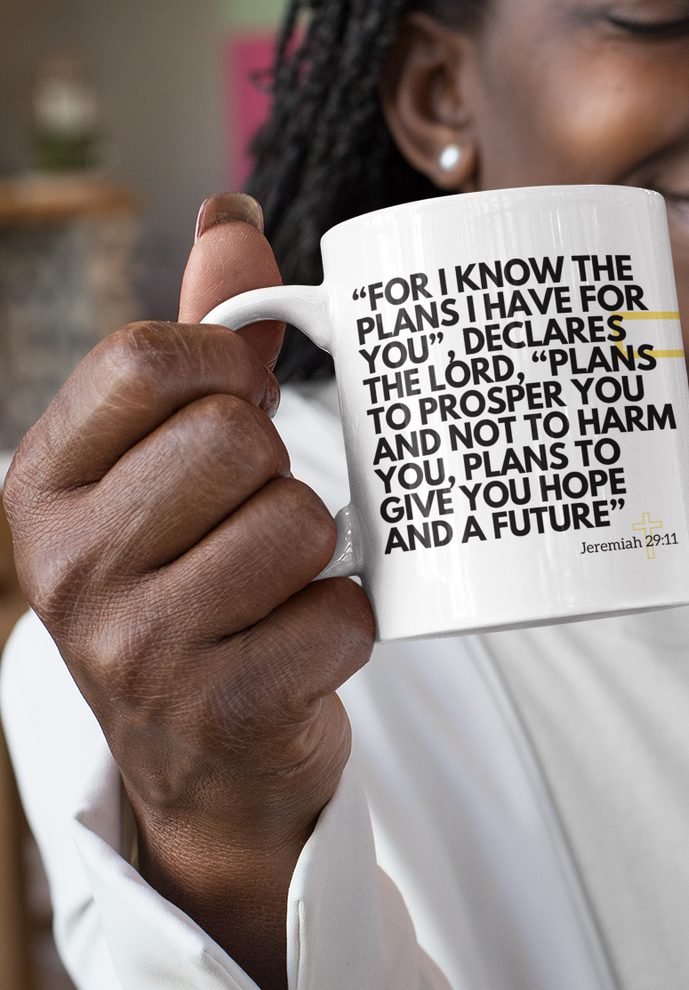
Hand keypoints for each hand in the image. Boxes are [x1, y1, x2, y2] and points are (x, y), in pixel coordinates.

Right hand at [3, 194, 374, 989]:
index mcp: (39, 486)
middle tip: (256, 520)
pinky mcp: (221, 711)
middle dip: (277, 472)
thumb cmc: (190, 587)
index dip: (224, 361)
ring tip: (277, 588)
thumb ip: (198, 344)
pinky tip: (301, 646)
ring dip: (318, 552)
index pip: (145, 356)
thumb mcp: (162, 467)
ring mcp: (137, 649)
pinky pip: (341, 612)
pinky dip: (348, 623)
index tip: (245, 394)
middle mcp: (68, 568)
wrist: (203, 774)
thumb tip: (232, 216)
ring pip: (299, 521)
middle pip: (237, 438)